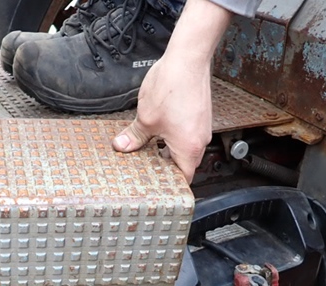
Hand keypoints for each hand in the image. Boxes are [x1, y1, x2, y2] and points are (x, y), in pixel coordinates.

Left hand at [111, 0, 232, 182]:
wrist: (188, 58)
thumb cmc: (172, 86)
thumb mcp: (145, 117)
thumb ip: (134, 136)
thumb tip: (122, 147)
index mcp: (188, 149)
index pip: (183, 179)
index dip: (168, 185)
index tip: (156, 187)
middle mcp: (200, 141)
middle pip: (183, 165)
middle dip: (164, 167)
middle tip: (146, 167)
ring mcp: (202, 128)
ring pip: (185, 149)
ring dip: (168, 150)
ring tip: (150, 147)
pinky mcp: (200, 116)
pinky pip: (187, 134)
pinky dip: (174, 137)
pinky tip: (160, 129)